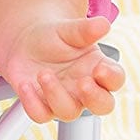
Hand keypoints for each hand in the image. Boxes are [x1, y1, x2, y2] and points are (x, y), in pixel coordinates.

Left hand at [4, 16, 124, 123]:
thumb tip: (103, 24)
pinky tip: (26, 85)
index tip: (101, 69)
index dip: (111, 78)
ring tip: (44, 74)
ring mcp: (64, 99)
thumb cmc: (53, 37)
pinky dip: (32, 103)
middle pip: (102, 106)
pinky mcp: (41, 104)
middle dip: (94, 98)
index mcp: (98, 69)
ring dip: (56, 95)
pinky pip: (40, 115)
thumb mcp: (68, 30)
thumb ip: (85, 30)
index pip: (115, 79)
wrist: (24, 42)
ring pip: (68, 112)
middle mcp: (84, 89)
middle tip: (83, 82)